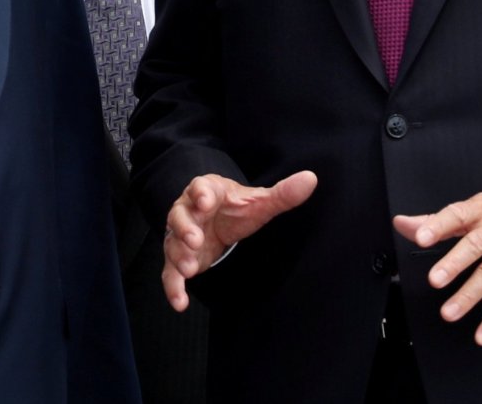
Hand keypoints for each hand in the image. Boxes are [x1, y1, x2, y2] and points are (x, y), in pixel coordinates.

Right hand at [162, 170, 317, 312]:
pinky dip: (173, 287)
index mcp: (208, 192)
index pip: (200, 188)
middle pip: (180, 215)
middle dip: (185, 228)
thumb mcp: (259, 201)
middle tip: (195, 240)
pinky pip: (170, 272)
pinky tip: (180, 303)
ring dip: (179, 255)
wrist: (218, 219)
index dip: (201, 194)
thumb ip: (282, 193)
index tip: (206, 202)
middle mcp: (188, 211)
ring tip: (189, 269)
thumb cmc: (237, 207)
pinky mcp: (179, 257)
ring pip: (173, 243)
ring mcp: (180, 235)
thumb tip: (311, 179)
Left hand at [393, 186, 481, 345]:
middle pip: (474, 247)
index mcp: (480, 211)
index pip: (456, 215)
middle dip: (453, 264)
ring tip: (449, 312)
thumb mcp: (476, 206)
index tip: (421, 237)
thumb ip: (436, 220)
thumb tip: (403, 224)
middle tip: (435, 280)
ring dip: (470, 296)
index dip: (437, 225)